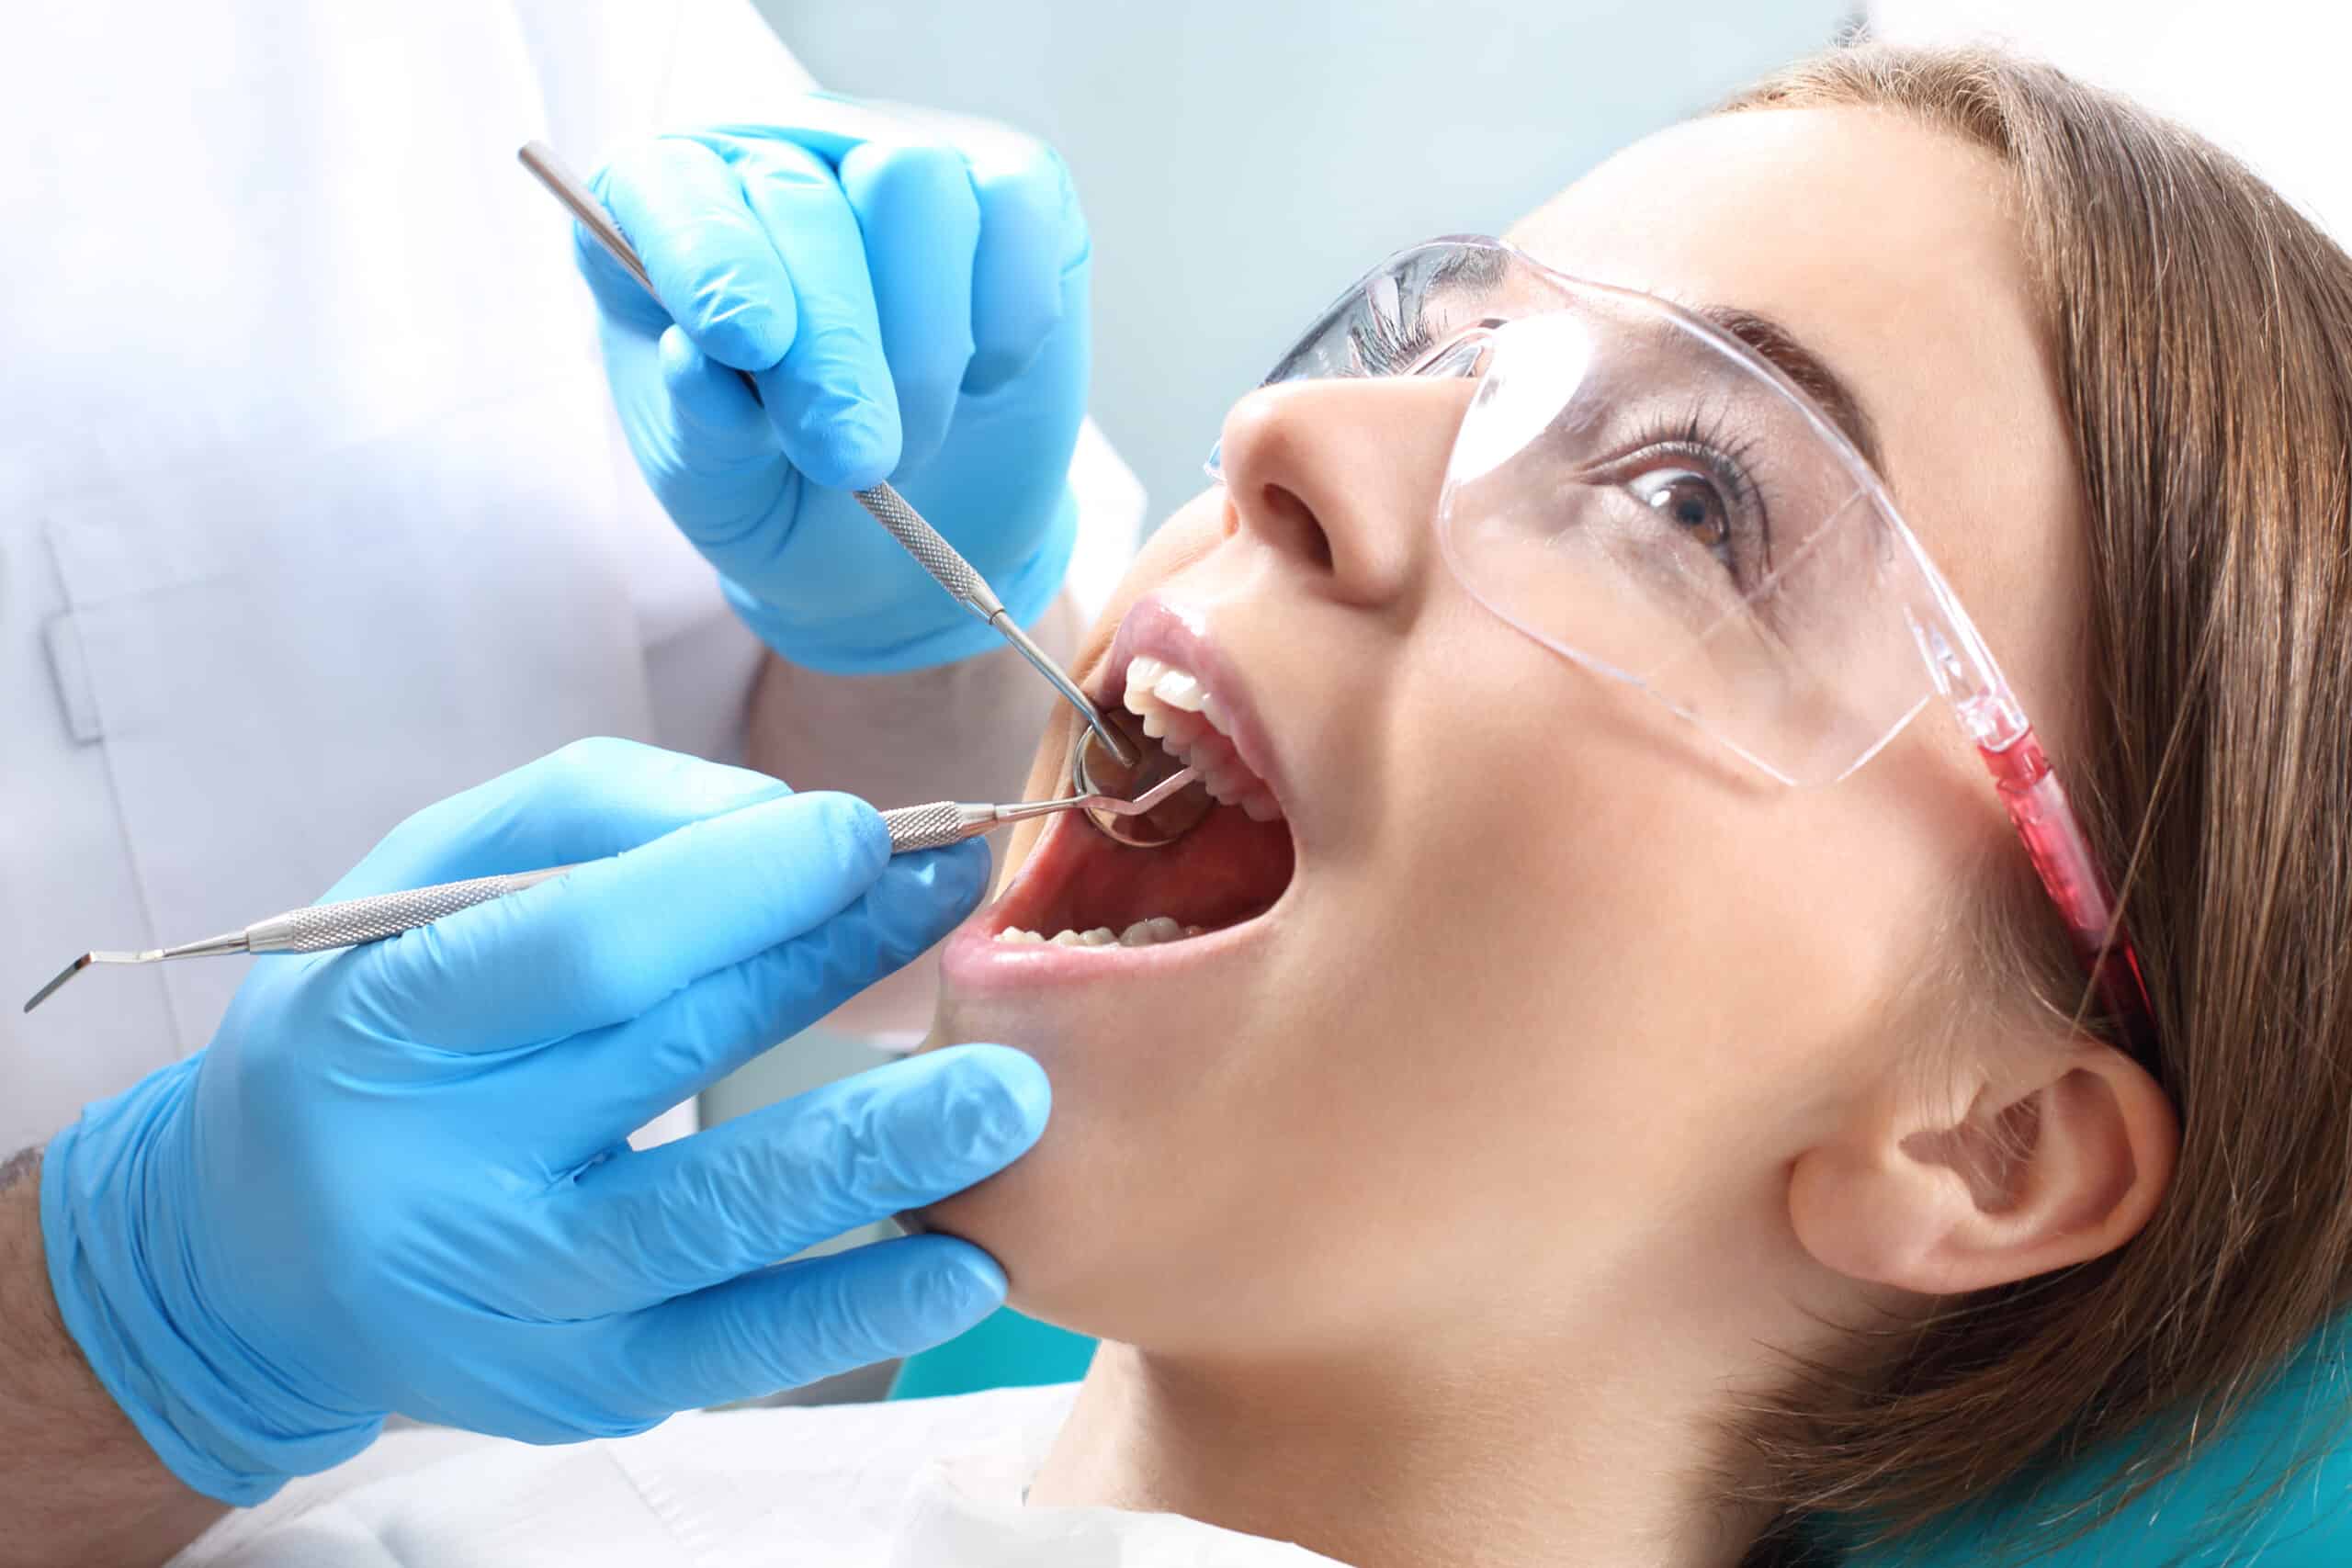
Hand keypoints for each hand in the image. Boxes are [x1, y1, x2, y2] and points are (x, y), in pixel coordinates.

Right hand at [37, 739, 1047, 1503]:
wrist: (260, 1253)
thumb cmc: (378, 1023)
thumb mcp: (436, 877)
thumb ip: (599, 814)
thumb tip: (778, 818)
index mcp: (382, 1022)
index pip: (579, 945)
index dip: (737, 884)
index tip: (869, 831)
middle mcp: (434, 1175)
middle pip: (669, 1061)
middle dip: (837, 967)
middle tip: (970, 906)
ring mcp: (509, 1300)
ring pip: (715, 1222)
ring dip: (880, 1154)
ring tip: (1009, 1095)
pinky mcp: (579, 1387)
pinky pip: (735, 1349)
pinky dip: (858, 1305)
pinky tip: (967, 1263)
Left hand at [583, 98, 1088, 672]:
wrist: (910, 530)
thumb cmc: (785, 491)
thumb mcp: (717, 488)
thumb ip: (698, 426)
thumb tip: (699, 363)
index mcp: (670, 210)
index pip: (668, 184)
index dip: (707, 254)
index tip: (743, 345)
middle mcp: (780, 155)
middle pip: (806, 198)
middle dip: (833, 343)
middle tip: (852, 460)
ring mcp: (901, 154)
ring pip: (917, 183)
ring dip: (922, 341)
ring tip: (912, 441)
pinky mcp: (1010, 184)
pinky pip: (1015, 212)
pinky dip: (1008, 315)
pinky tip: (982, 380)